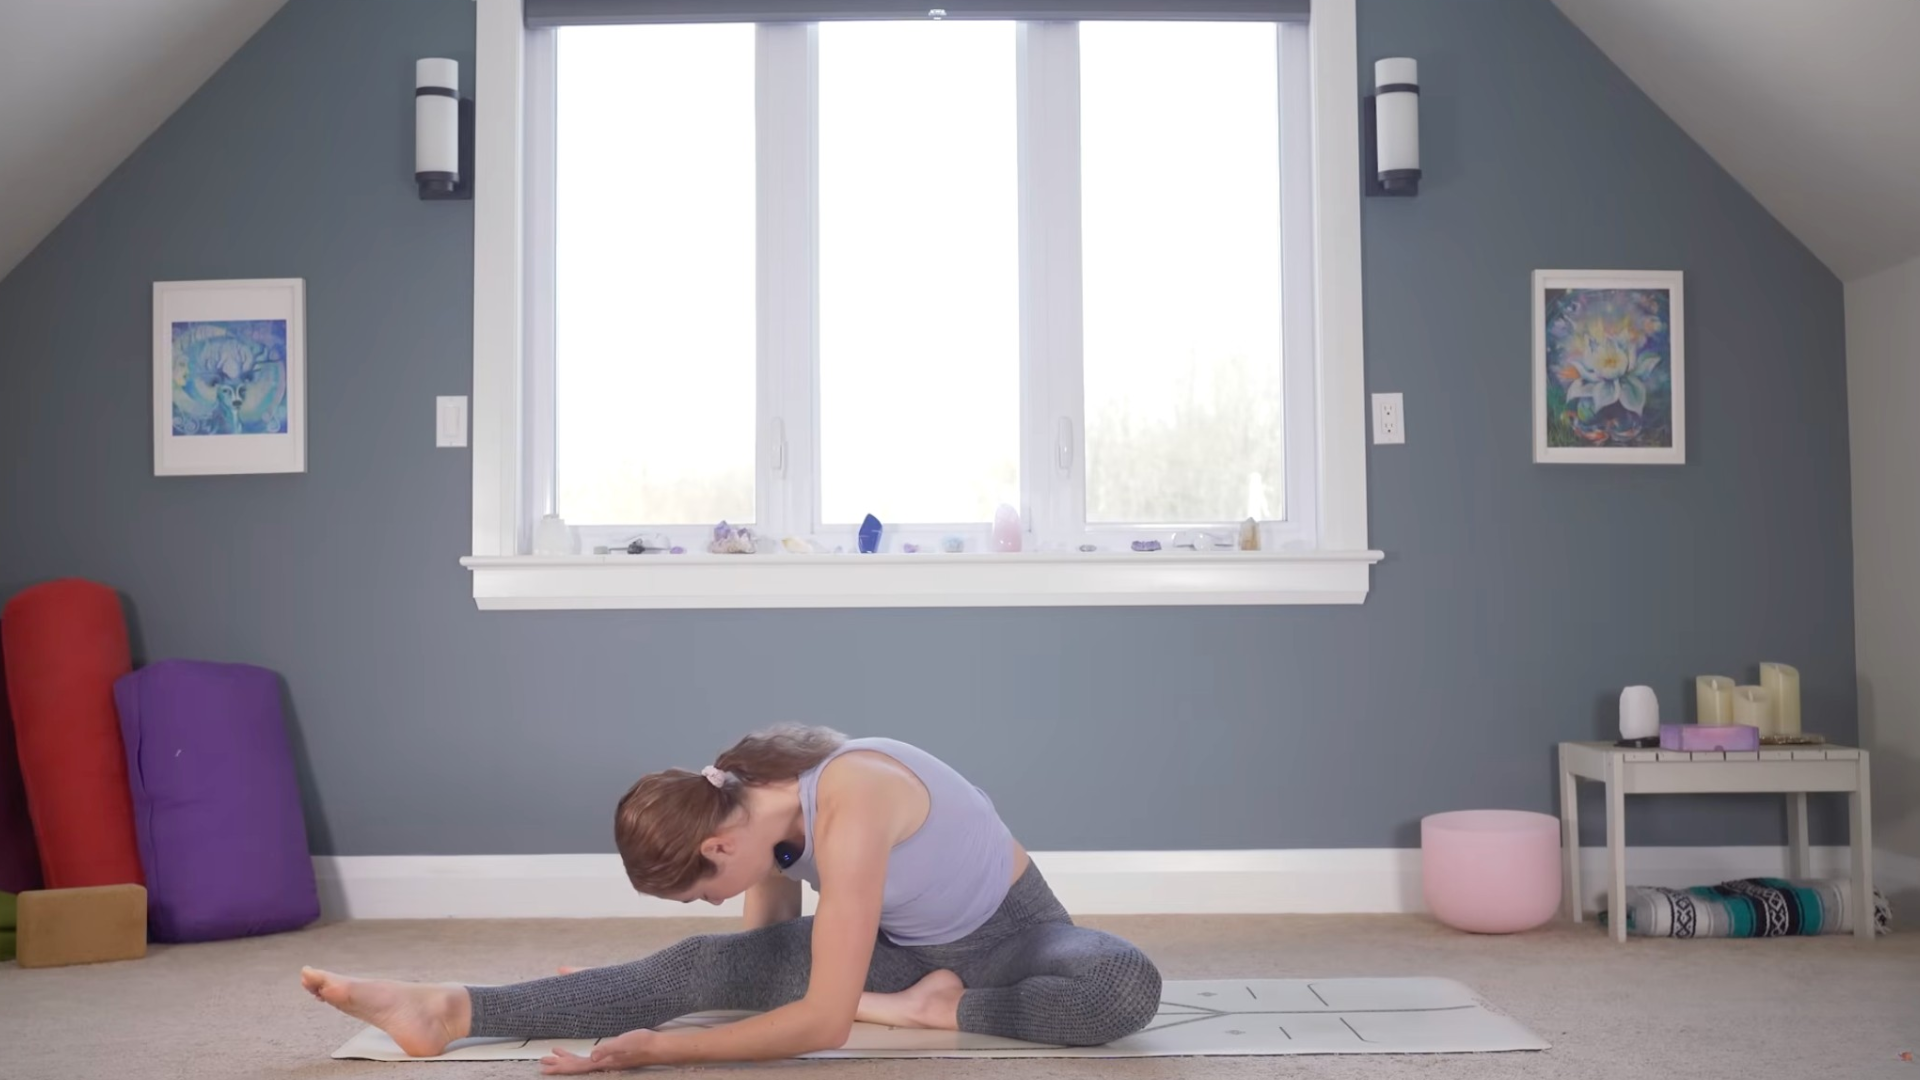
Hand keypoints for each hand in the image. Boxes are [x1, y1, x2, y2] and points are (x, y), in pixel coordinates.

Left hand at [540, 1029, 662, 1073]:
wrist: (657, 1047)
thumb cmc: (642, 1043)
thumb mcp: (624, 1043)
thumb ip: (607, 1050)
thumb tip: (591, 1057)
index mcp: (602, 1062)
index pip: (576, 1067)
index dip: (560, 1067)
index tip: (545, 1068)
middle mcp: (602, 1065)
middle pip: (575, 1067)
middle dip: (558, 1066)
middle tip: (542, 1064)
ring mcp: (606, 1062)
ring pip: (581, 1064)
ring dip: (566, 1061)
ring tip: (552, 1057)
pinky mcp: (611, 1057)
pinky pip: (589, 1059)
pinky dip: (579, 1056)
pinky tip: (578, 1053)